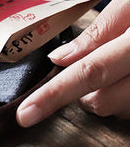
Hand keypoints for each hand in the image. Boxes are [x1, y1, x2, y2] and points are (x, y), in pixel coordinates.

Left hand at [16, 0, 129, 126]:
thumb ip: (99, 31)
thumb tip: (61, 59)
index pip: (90, 71)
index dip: (53, 95)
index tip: (26, 114)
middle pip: (104, 101)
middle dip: (83, 92)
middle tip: (88, 66)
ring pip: (122, 111)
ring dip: (107, 95)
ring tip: (120, 65)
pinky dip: (127, 98)